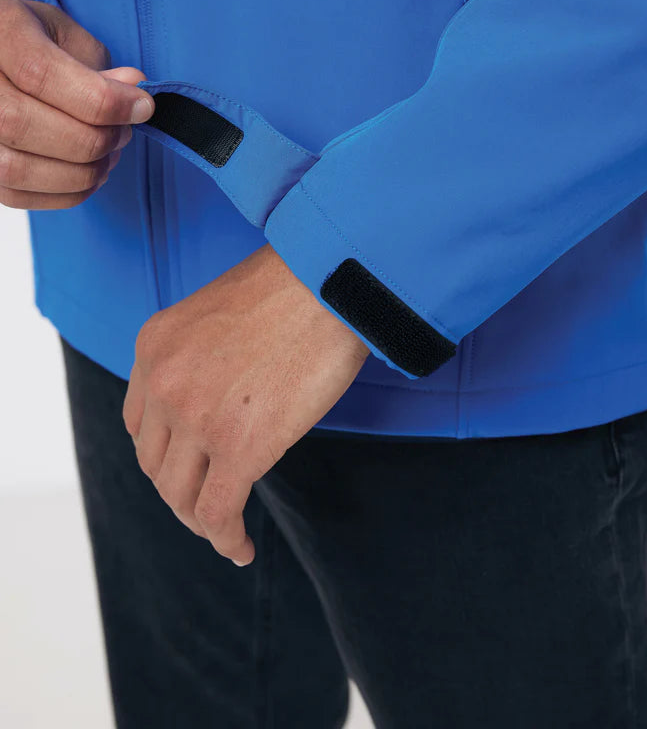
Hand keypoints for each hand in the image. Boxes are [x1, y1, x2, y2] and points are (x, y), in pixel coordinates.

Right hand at [0, 0, 153, 208]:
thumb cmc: (33, 43)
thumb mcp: (66, 35)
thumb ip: (97, 64)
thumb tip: (133, 88)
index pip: (40, 74)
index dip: (101, 99)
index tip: (142, 106)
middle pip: (24, 124)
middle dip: (93, 137)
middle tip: (125, 132)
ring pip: (19, 168)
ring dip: (82, 171)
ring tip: (111, 153)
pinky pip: (16, 195)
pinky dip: (66, 192)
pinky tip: (90, 172)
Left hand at [123, 244, 369, 564]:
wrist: (327, 280)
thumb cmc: (292, 285)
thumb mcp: (217, 311)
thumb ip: (201, 354)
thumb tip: (221, 391)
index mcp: (153, 346)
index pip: (139, 422)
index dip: (163, 452)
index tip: (188, 465)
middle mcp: (163, 382)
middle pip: (155, 464)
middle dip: (180, 490)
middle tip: (208, 501)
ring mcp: (195, 417)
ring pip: (180, 495)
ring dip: (200, 519)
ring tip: (224, 530)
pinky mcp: (238, 447)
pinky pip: (218, 512)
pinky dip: (225, 538)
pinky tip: (240, 547)